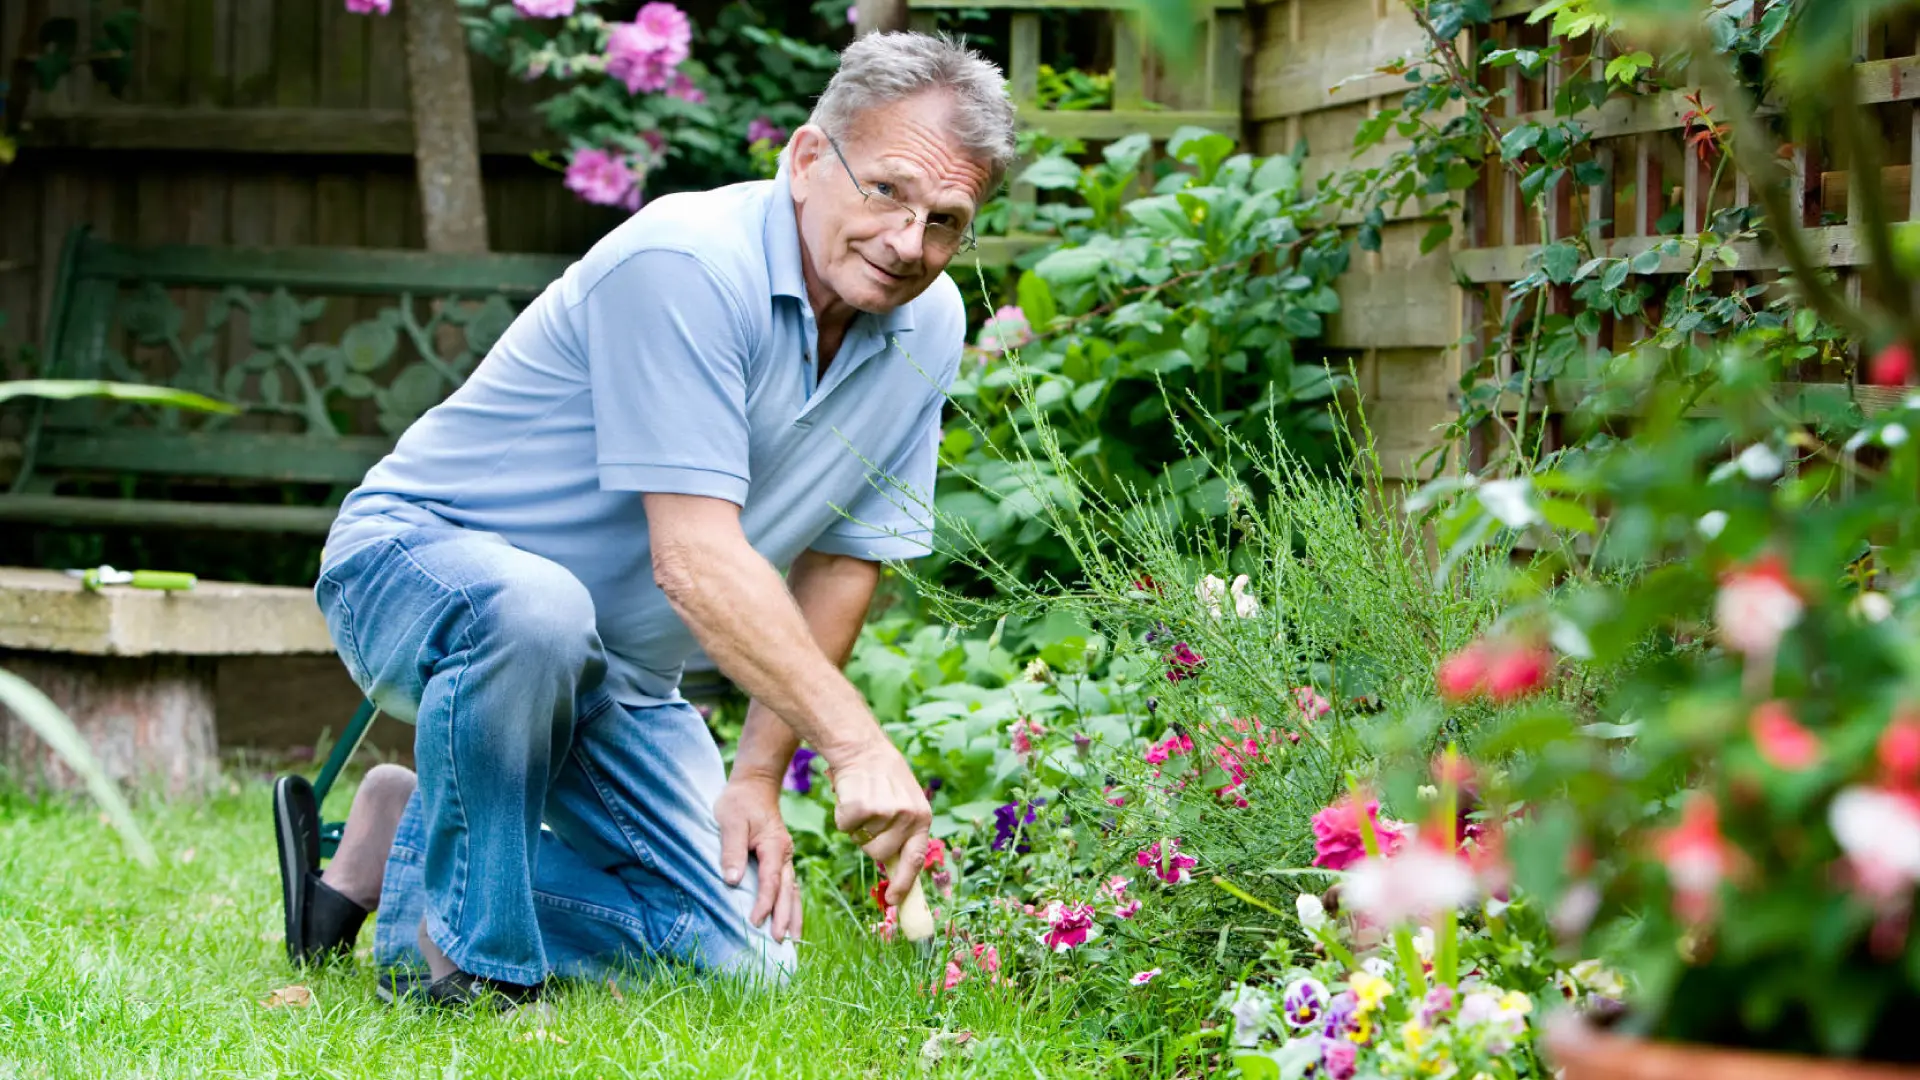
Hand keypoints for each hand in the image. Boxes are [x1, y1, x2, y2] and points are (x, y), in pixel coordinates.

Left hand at [715, 775, 801, 941]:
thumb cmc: (740, 802)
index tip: (754, 922)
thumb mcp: (730, 822)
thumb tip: (731, 881)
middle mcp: (784, 853)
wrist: (755, 785)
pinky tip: (791, 918)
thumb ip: (731, 851)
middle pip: (787, 890)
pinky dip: (791, 903)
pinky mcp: (780, 858)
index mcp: (774, 846)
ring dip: (794, 914)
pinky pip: (789, 885)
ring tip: (794, 939)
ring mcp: (785, 856)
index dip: (764, 903)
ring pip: (793, 890)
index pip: (771, 881)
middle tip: (780, 941)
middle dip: (785, 917)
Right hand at [826, 740, 930, 905]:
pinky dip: (842, 814)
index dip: (904, 884)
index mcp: (922, 817)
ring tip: (862, 800)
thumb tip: (896, 870)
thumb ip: (904, 832)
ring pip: (861, 841)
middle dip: (868, 842)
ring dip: (855, 826)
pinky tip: (850, 794)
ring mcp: (886, 812)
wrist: (863, 748)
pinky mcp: (863, 807)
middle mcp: (908, 817)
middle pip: (880, 854)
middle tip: (867, 817)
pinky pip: (845, 826)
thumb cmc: (883, 778)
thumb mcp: (905, 802)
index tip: (893, 900)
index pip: (914, 860)